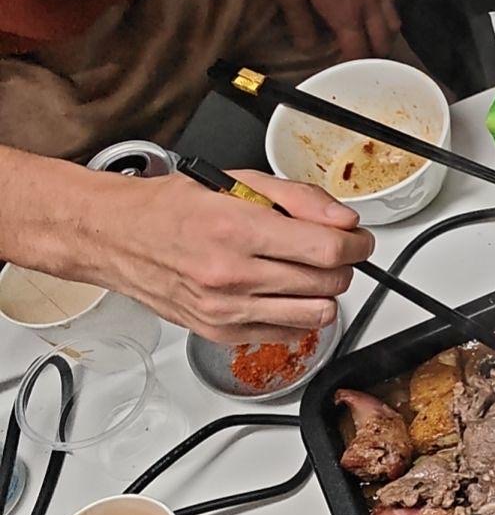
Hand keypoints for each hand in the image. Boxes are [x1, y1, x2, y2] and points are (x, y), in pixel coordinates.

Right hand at [79, 170, 375, 344]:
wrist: (115, 237)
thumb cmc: (171, 208)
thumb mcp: (237, 181)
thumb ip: (299, 199)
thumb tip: (345, 220)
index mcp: (237, 229)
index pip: (327, 249)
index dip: (358, 245)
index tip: (359, 240)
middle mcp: (231, 274)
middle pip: (328, 282)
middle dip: (344, 265)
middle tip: (335, 252)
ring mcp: (225, 309)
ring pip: (316, 313)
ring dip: (327, 292)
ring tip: (312, 273)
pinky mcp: (220, 332)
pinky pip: (289, 333)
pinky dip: (300, 315)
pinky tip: (287, 293)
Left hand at [264, 0, 401, 60]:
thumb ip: (300, 24)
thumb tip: (309, 47)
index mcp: (346, 15)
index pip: (358, 54)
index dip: (351, 68)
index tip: (342, 73)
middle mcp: (369, 6)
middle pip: (383, 44)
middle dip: (373, 58)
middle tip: (358, 61)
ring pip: (394, 25)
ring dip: (384, 38)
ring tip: (369, 40)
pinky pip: (392, 2)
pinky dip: (387, 14)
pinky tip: (374, 11)